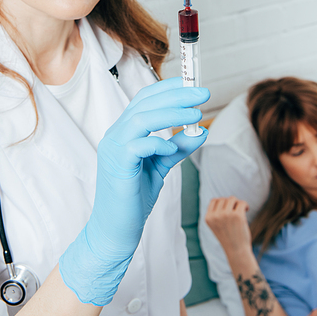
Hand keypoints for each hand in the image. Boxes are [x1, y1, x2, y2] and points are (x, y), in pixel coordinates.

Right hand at [59, 77, 209, 303]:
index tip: (191, 84)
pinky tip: (174, 147)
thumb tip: (200, 131)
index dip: (168, 88)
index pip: (144, 100)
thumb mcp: (160, 167)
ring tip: (196, 114)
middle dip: (176, 95)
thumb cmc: (134, 198)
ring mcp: (113, 149)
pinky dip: (158, 142)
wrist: (115, 231)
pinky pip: (138, 145)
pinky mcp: (117, 165)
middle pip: (145, 104)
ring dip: (172, 113)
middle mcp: (115, 135)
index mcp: (124, 132)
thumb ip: (177, 148)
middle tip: (203, 93)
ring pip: (142, 119)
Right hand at [205, 196, 251, 257]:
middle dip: (230, 204)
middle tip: (236, 213)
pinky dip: (245, 205)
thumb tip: (226, 199)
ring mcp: (226, 215)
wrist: (237, 252)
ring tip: (241, 211)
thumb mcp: (217, 225)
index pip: (214, 201)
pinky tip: (246, 210)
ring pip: (232, 199)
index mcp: (208, 218)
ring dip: (237, 203)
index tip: (228, 210)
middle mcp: (215, 216)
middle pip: (224, 199)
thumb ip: (217, 212)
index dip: (222, 203)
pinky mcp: (237, 216)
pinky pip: (242, 203)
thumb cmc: (228, 237)